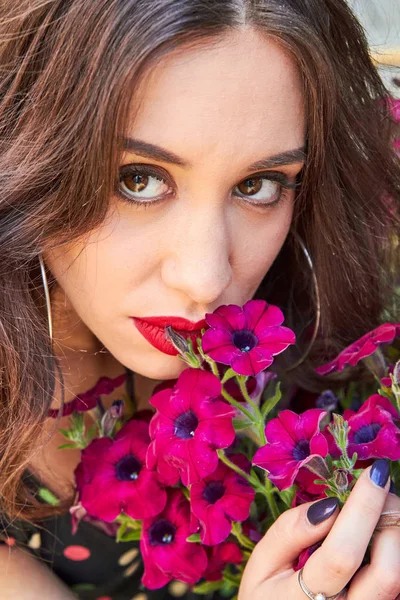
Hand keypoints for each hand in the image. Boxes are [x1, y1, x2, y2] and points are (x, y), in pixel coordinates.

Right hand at [239, 460, 399, 599]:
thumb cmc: (268, 593)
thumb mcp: (262, 562)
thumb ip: (289, 532)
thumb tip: (328, 505)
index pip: (341, 555)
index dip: (363, 510)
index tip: (374, 474)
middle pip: (386, 574)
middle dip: (390, 521)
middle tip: (381, 488)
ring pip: (398, 580)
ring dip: (396, 534)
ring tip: (380, 508)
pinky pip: (398, 585)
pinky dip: (392, 549)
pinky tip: (378, 532)